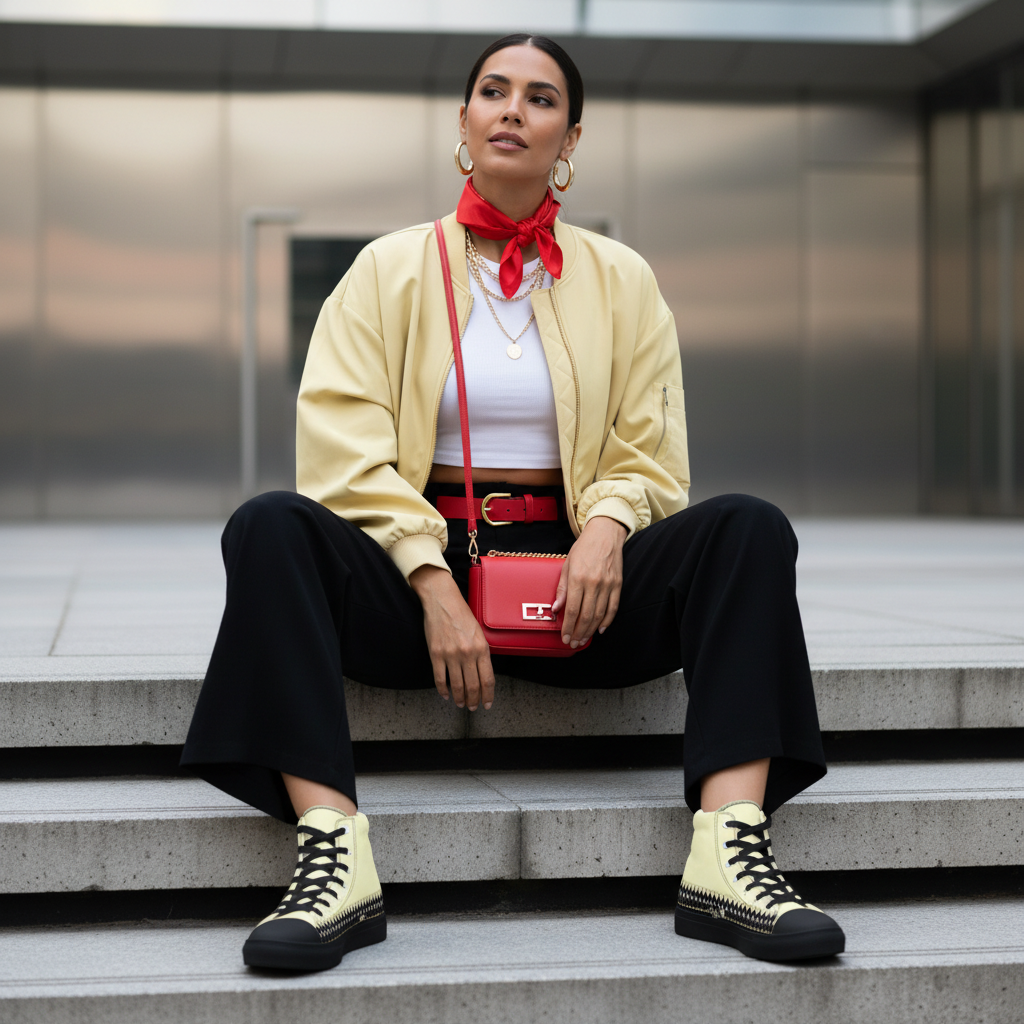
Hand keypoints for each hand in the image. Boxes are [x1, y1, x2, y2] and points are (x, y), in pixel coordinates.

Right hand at [409, 565, 493, 710]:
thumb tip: (482, 673)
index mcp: (482, 648)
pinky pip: (440, 678)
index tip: (487, 704)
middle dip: (473, 701)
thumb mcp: (479, 632)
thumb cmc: (462, 614)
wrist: (442, 601)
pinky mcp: (436, 654)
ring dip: (459, 699)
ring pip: (457, 686)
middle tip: (472, 707)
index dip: (488, 695)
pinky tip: (445, 695)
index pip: (488, 679)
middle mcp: (468, 653)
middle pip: (473, 686)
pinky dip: (443, 690)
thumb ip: (482, 652)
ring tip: (459, 704)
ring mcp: (451, 655)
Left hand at [551, 516, 626, 647]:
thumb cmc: (583, 548)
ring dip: (590, 630)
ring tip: (584, 639)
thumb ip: (562, 588)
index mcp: (578, 577)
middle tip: (574, 643)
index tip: (565, 637)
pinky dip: (607, 621)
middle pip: (586, 615)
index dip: (568, 627)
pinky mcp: (618, 584)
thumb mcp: (566, 565)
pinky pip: (613, 607)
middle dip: (579, 633)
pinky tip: (600, 629)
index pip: (572, 609)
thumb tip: (556, 608)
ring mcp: (608, 584)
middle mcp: (594, 582)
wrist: (605, 533)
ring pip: (599, 615)